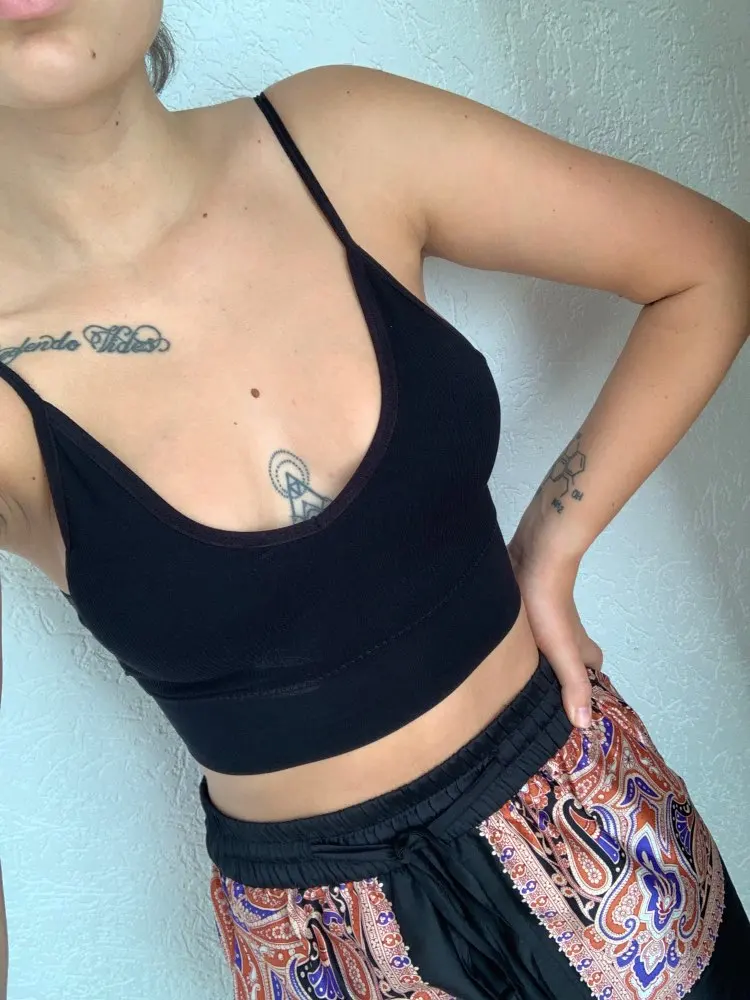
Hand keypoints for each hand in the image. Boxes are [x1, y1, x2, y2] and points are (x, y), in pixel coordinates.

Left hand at [507, 535, 599, 728]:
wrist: (534, 557)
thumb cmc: (548, 606)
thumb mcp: (561, 650)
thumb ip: (573, 683)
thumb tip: (584, 723)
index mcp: (578, 644)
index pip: (591, 670)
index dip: (586, 688)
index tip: (568, 708)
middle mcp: (564, 631)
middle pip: (568, 657)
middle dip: (556, 676)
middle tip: (534, 699)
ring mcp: (543, 616)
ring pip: (544, 643)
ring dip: (535, 659)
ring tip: (514, 682)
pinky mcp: (524, 603)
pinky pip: (525, 629)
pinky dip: (518, 642)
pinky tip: (498, 652)